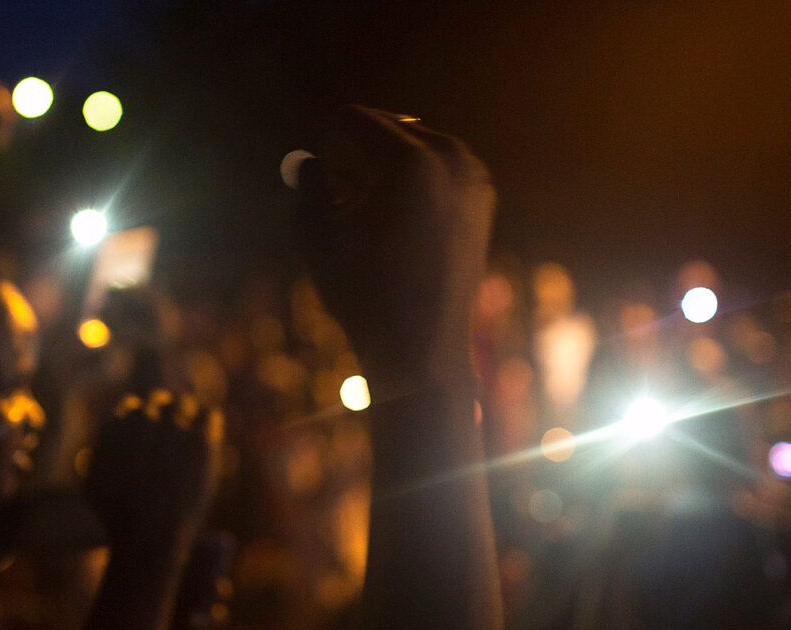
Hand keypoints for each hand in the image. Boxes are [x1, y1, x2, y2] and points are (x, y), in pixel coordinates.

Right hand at [84, 390, 221, 553]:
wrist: (148, 533)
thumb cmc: (117, 517)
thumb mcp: (92, 487)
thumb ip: (93, 461)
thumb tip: (94, 448)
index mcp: (116, 425)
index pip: (132, 407)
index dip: (141, 422)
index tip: (150, 436)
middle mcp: (143, 419)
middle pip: (158, 400)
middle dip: (164, 413)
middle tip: (173, 433)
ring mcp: (172, 428)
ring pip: (185, 403)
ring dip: (188, 414)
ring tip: (192, 435)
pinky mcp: (198, 441)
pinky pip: (210, 416)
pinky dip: (209, 423)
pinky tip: (209, 436)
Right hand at [296, 105, 494, 384]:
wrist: (422, 349)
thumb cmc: (362, 295)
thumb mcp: (315, 236)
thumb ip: (307, 185)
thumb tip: (310, 161)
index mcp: (408, 161)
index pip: (349, 120)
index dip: (324, 149)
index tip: (324, 189)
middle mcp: (449, 156)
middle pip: (383, 126)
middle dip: (356, 154)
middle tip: (346, 203)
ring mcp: (472, 173)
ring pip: (409, 143)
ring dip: (383, 167)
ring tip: (373, 220)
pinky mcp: (482, 194)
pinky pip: (434, 166)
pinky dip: (412, 183)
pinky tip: (401, 229)